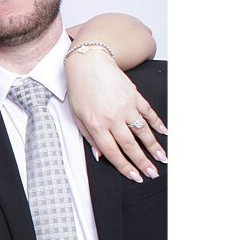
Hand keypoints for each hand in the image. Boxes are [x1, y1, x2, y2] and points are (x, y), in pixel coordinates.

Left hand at [65, 45, 167, 181]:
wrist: (88, 63)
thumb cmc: (79, 89)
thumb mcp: (77, 115)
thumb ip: (89, 137)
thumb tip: (100, 156)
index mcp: (96, 124)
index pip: (113, 152)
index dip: (125, 167)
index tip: (135, 177)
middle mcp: (112, 117)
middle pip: (130, 145)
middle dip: (143, 162)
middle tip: (153, 173)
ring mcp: (125, 106)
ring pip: (143, 131)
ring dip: (154, 146)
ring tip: (162, 158)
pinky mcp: (134, 96)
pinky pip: (148, 113)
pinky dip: (157, 123)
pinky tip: (164, 133)